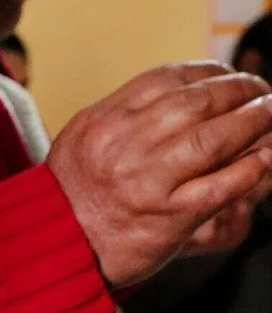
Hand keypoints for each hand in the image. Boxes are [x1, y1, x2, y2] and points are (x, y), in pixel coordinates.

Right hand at [47, 61, 271, 287]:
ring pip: (212, 141)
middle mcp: (126, 145)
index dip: (207, 71)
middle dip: (239, 91)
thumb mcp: (87, 134)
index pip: (167, 79)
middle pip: (196, 103)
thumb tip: (180, 89)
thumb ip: (126, 110)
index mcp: (106, 119)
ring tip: (271, 111)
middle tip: (261, 88)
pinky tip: (265, 158)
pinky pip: (219, 188)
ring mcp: (149, 181)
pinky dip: (248, 170)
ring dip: (252, 121)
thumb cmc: (75, 188)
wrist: (60, 241)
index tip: (228, 72)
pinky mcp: (170, 217)